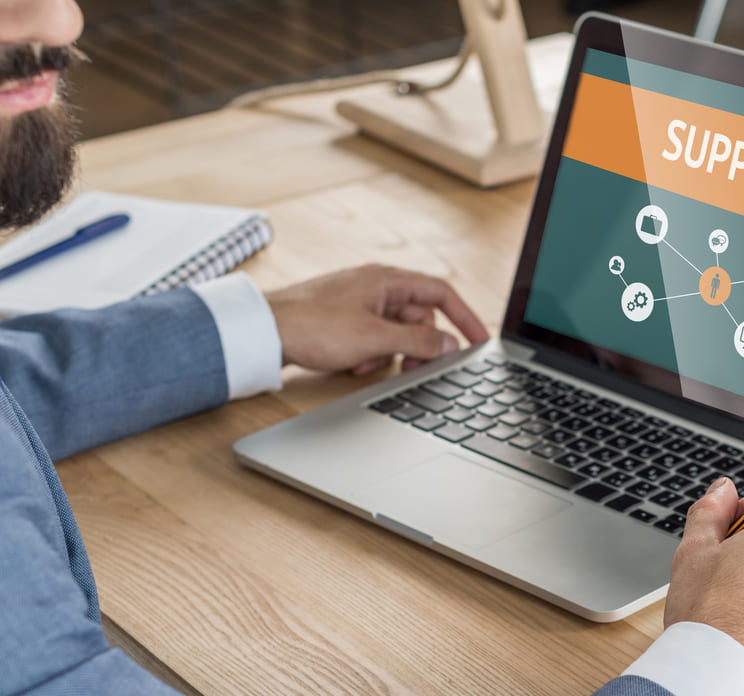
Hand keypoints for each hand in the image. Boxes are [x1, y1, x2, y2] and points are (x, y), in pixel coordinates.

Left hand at [263, 265, 490, 375]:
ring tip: (373, 366)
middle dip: (420, 345)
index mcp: (387, 280)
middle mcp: (376, 286)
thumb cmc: (312, 326)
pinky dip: (372, 354)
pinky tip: (355, 366)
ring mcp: (360, 302)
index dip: (464, 317)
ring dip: (392, 353)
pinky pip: (374, 338)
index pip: (442, 293)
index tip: (478, 341)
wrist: (264, 331)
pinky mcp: (345, 319)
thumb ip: (418, 340)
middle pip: (420, 316)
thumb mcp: (374, 337)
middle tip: (414, 367)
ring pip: (397, 331)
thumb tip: (449, 344)